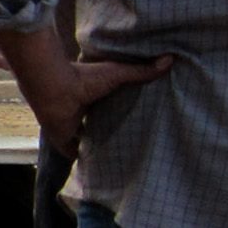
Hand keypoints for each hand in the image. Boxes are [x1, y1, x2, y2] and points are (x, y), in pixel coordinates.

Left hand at [32, 55, 171, 158]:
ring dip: (97, 145)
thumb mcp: (118, 73)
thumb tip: (170, 59)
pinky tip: (97, 168)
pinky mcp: (64, 141)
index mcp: (92, 96)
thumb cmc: (85, 78)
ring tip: (119, 157)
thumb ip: (141, 71)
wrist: (56, 88)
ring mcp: (71, 127)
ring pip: (86, 139)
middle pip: (98, 124)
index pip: (108, 107)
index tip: (137, 120)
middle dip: (110, 131)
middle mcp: (81, 112)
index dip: (119, 113)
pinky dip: (83, 159)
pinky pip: (74, 153)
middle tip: (132, 142)